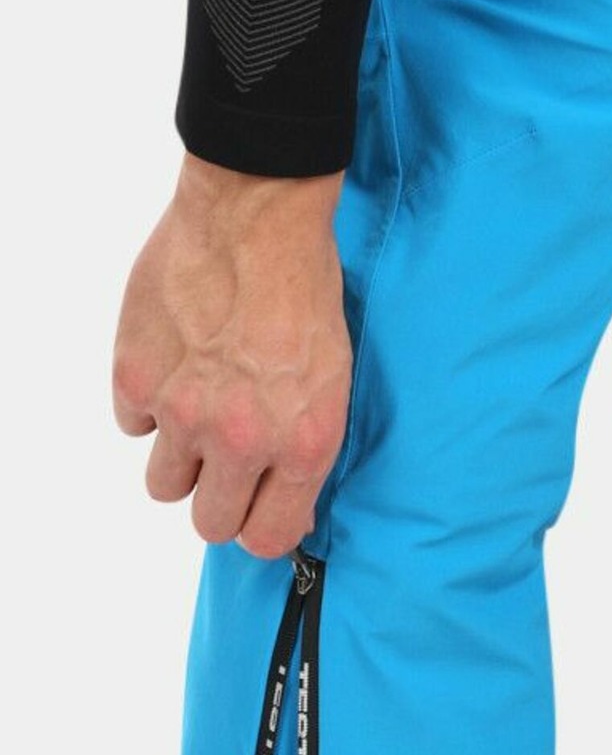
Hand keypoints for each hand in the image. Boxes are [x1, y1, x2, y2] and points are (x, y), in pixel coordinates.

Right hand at [112, 155, 353, 560]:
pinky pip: (133, 424)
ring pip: (163, 485)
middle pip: (209, 522)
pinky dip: (149, 405)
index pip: (266, 537)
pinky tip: (176, 367)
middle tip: (226, 466)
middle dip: (218, 502)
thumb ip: (305, 448)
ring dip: (180, 459)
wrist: (256, 216)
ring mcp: (182, 412)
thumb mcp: (334, 379)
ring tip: (199, 414)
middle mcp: (242, 439)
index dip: (260, 529)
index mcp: (302, 444)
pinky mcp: (135, 377)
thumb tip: (286, 503)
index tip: (258, 511)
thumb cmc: (306, 289)